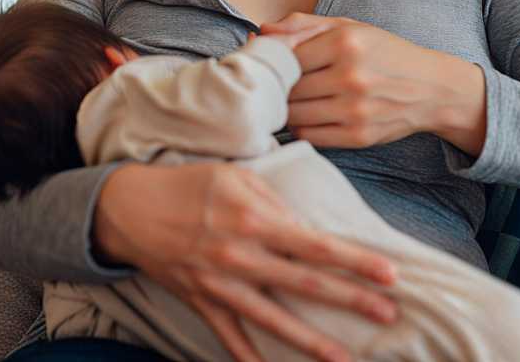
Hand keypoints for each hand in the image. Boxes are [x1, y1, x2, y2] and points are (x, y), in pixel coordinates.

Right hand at [94, 162, 399, 361]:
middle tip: (389, 314)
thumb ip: (273, 201)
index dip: (355, 261)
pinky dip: (250, 359)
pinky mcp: (200, 302)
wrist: (129, 208)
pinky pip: (230, 338)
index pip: (316, 245)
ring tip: (344, 359)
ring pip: (274, 320)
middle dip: (351, 300)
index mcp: (253, 219)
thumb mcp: (233, 177)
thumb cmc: (186, 184)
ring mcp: (219, 285)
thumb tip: (304, 228)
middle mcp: (240, 256)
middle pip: (306, 285)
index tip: (390, 273)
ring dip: (312, 342)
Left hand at [260, 13, 486, 152]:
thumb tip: (261, 32)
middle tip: (276, 84)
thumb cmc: (385, 53)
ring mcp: (355, 110)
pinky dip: (301, 127)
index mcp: (345, 43)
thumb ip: (302, 25)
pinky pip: (309, 136)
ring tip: (292, 99)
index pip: (285, 56)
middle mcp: (351, 77)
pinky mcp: (359, 136)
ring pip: (294, 114)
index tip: (271, 63)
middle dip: (277, 86)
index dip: (272, 61)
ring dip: (286, 109)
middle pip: (287, 87)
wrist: (432, 88)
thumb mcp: (349, 27)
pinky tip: (309, 115)